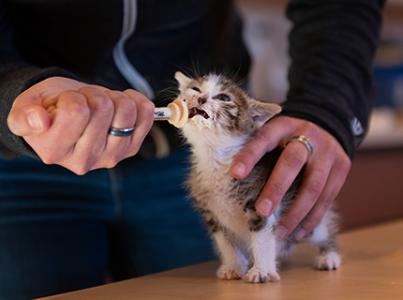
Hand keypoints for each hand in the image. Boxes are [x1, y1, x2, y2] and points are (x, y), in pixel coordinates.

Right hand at [7, 76, 154, 174]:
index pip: (76, 111)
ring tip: (100, 105)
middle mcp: (84, 160)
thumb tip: (39, 121)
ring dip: (114, 97)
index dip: (73, 95)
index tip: (66, 101)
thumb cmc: (48, 110)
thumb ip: (24, 116)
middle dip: (93, 94)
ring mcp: (111, 156)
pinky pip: (146, 114)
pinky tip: (120, 103)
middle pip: (103, 107)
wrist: (68, 119)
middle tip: (84, 102)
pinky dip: (136, 100)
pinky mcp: (131, 149)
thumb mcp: (25, 108)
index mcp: (54, 150)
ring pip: (126, 110)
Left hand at [230, 116, 350, 239]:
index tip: (235, 175)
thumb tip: (234, 180)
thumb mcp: (273, 133)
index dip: (249, 156)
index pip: (264, 139)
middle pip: (293, 162)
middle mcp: (307, 136)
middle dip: (276, 188)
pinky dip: (312, 218)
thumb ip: (258, 150)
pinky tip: (298, 233)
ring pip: (314, 186)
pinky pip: (327, 198)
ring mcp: (328, 152)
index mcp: (283, 126)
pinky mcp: (342, 168)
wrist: (327, 124)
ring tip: (280, 233)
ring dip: (296, 213)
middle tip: (262, 212)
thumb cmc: (288, 137)